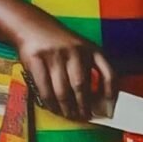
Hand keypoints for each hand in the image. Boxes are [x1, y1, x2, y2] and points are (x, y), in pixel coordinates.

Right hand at [11, 11, 113, 126]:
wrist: (31, 25)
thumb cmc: (59, 43)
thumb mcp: (81, 49)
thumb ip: (89, 70)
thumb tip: (96, 102)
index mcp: (91, 49)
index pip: (108, 74)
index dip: (111, 94)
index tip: (110, 109)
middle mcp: (75, 51)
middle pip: (81, 86)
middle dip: (83, 107)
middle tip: (84, 116)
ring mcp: (55, 55)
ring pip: (62, 91)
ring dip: (67, 109)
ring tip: (70, 115)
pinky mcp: (36, 60)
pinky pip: (45, 89)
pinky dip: (51, 104)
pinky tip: (55, 108)